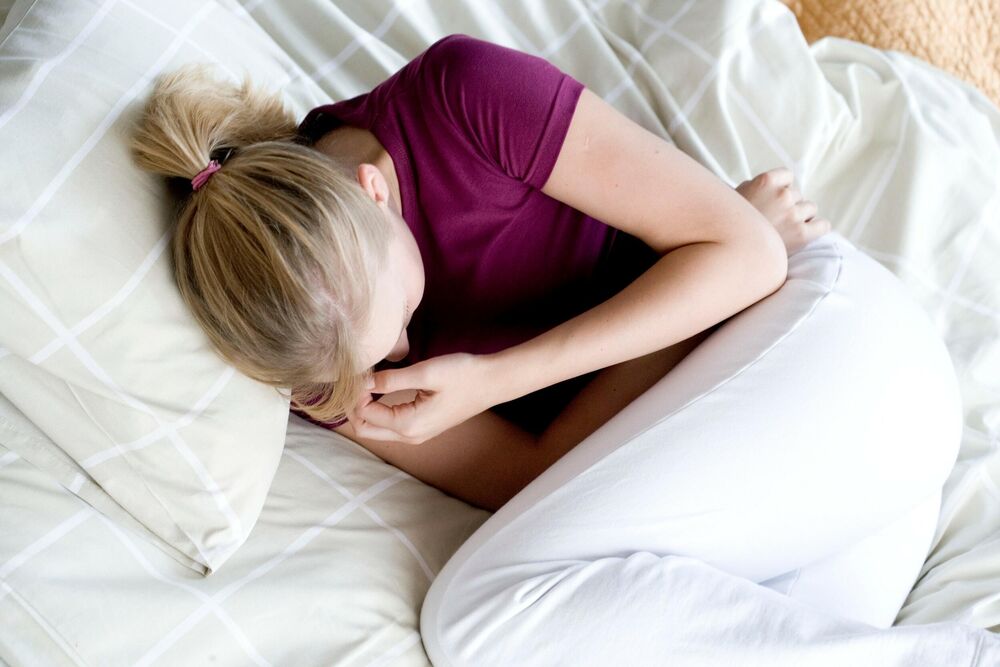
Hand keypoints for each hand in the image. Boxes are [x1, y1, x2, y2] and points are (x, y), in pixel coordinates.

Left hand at [347, 352, 493, 443]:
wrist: (493, 382)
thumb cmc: (463, 375)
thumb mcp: (425, 372)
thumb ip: (390, 380)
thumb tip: (360, 381)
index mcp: (408, 425)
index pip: (365, 414)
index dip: (355, 393)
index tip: (359, 370)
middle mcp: (409, 436)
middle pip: (365, 429)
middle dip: (354, 406)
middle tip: (355, 379)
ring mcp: (416, 434)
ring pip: (376, 428)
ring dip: (365, 407)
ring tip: (366, 380)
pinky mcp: (422, 427)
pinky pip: (390, 424)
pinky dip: (378, 408)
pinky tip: (379, 387)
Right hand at [736, 167, 831, 255]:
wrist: (729, 253)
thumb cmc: (728, 226)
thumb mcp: (734, 197)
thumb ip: (753, 187)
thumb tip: (768, 185)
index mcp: (766, 181)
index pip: (787, 176)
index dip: (781, 187)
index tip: (773, 199)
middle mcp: (782, 195)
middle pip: (797, 194)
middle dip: (788, 206)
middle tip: (774, 220)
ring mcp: (793, 215)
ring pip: (810, 208)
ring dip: (801, 217)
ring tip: (784, 230)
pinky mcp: (802, 234)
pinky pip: (822, 225)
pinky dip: (816, 229)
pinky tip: (805, 234)